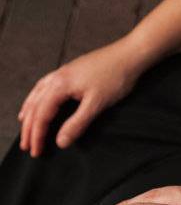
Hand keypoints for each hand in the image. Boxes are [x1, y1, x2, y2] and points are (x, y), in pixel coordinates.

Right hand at [17, 39, 143, 155]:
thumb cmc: (117, 76)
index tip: (35, 151)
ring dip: (30, 111)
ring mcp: (64, 71)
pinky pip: (46, 85)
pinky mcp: (72, 70)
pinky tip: (40, 99)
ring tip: (23, 124)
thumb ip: (77, 123)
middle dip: (29, 127)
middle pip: (35, 104)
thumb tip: (60, 141)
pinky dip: (38, 96)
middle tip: (25, 146)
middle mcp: (57, 76)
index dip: (37, 135)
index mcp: (60, 85)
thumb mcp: (97, 104)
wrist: (132, 53)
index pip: (41, 115)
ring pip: (38, 93)